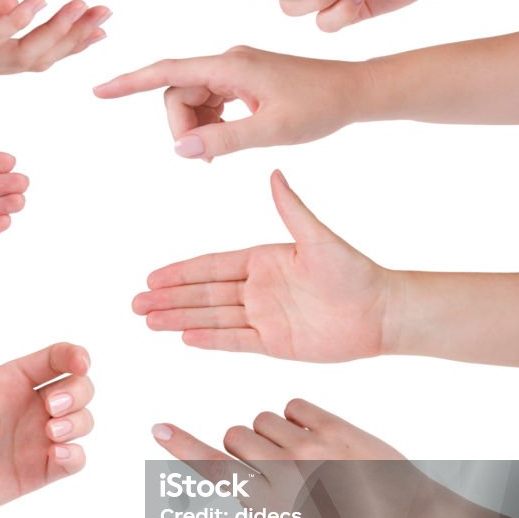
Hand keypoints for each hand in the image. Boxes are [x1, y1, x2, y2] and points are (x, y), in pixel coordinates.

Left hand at [0, 0, 110, 78]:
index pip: (36, 51)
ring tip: (82, 8)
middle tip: (106, 16)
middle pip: (40, 58)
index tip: (99, 25)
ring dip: (57, 31)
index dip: (70, 41)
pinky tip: (37, 1)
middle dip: (76, 38)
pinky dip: (16, 20)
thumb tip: (20, 1)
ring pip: (23, 52)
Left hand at [0, 290, 93, 517]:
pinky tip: (55, 455)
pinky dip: (76, 456)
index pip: (58, 359)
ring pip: (84, 421)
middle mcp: (30, 406)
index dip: (76, 356)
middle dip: (79, 392)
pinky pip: (77, 460)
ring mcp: (37, 440)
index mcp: (13, 380)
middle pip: (81, 387)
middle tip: (51, 406)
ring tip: (51, 432)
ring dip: (79, 421)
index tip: (80, 363)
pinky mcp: (39, 471)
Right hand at [94, 46, 366, 159]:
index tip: (99, 91)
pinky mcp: (243, 80)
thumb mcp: (272, 131)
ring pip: (192, 101)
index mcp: (231, 66)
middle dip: (181, 128)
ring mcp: (235, 70)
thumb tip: (180, 150)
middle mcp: (228, 61)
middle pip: (177, 93)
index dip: (130, 82)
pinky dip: (210, 124)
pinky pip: (209, 102)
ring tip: (221, 154)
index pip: (167, 72)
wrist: (355, 92)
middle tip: (207, 160)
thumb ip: (224, 139)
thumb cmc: (320, 108)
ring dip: (196, 129)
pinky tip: (228, 140)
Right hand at [135, 171, 395, 360]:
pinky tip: (183, 338)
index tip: (152, 275)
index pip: (212, 266)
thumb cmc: (355, 271)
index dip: (181, 272)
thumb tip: (273, 173)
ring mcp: (263, 317)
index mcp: (263, 260)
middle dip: (169, 298)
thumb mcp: (318, 238)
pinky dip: (209, 339)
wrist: (382, 312)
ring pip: (212, 318)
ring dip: (180, 319)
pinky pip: (234, 341)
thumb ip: (292, 210)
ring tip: (149, 321)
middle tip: (136, 302)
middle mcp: (258, 288)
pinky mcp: (274, 343)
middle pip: (203, 294)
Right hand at [150, 402, 404, 517]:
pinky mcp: (333, 426)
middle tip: (278, 464)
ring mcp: (310, 449)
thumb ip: (254, 502)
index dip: (183, 448)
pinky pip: (291, 405)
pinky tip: (321, 440)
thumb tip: (227, 468)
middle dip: (246, 444)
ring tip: (305, 454)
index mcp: (272, 509)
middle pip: (236, 435)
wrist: (402, 515)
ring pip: (261, 418)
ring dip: (273, 431)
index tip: (158, 429)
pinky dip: (299, 419)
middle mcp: (287, 477)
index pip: (217, 471)